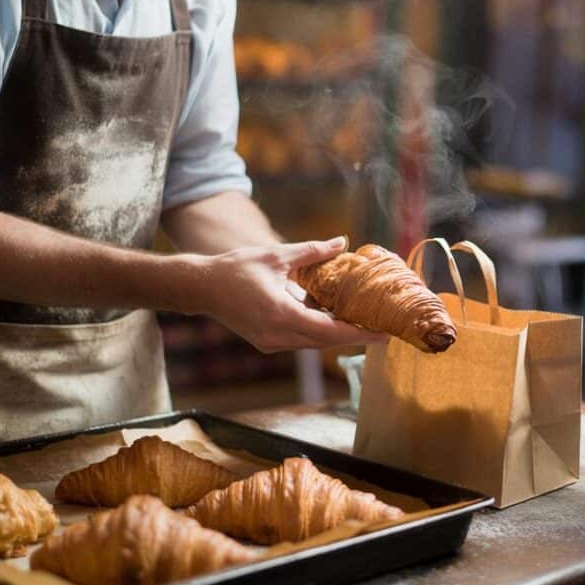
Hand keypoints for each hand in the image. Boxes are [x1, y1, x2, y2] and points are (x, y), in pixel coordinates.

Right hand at [192, 237, 386, 352]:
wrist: (201, 288)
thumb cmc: (236, 268)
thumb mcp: (277, 256)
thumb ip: (312, 251)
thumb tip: (342, 241)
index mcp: (281, 314)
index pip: (329, 331)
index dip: (359, 334)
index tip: (383, 334)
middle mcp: (277, 335)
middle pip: (325, 341)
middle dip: (354, 336)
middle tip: (381, 328)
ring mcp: (271, 342)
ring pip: (313, 343)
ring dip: (336, 333)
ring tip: (362, 322)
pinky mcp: (267, 342)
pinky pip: (300, 340)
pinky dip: (318, 330)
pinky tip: (331, 317)